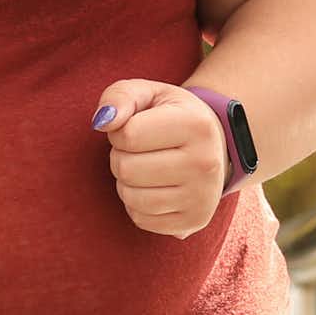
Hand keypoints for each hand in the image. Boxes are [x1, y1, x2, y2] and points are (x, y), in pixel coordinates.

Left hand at [92, 80, 227, 238]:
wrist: (213, 144)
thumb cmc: (171, 115)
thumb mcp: (149, 94)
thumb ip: (119, 96)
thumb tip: (102, 122)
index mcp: (196, 125)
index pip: (128, 135)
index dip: (120, 132)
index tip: (135, 128)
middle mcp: (205, 163)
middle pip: (126, 169)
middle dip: (121, 157)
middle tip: (139, 150)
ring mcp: (203, 196)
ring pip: (131, 197)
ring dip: (126, 182)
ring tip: (145, 167)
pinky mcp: (195, 220)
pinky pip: (141, 219)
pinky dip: (136, 204)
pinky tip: (153, 187)